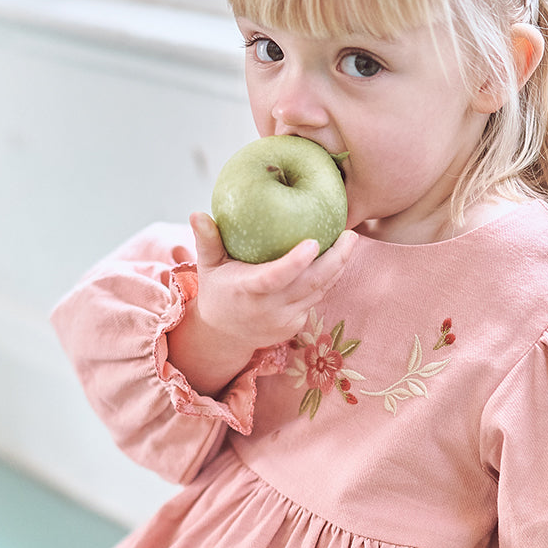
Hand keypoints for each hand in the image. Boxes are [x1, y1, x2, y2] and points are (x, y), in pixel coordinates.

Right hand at [166, 213, 353, 396]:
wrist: (224, 334)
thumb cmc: (218, 290)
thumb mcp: (207, 266)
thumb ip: (206, 240)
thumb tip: (196, 213)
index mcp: (247, 291)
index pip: (274, 278)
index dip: (295, 262)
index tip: (314, 242)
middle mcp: (269, 309)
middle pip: (311, 285)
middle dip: (336, 260)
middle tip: (351, 233)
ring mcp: (285, 320)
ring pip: (320, 291)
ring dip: (338, 267)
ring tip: (348, 240)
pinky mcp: (295, 326)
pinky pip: (316, 299)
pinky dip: (327, 280)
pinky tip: (336, 258)